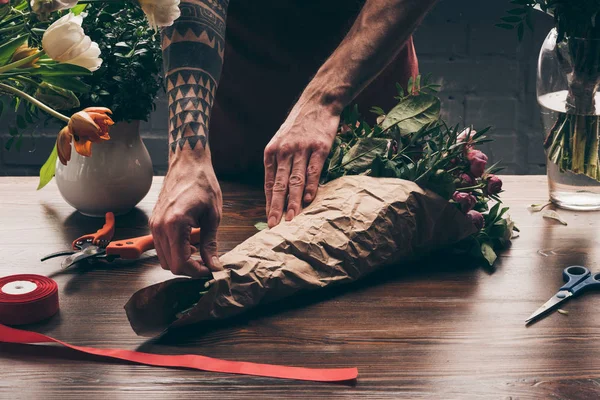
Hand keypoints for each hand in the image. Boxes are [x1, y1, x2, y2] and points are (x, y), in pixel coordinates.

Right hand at [150, 152, 222, 276]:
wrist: (188, 163)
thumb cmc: (203, 184)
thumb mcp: (213, 217)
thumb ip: (210, 244)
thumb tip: (214, 266)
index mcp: (174, 225)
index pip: (180, 264)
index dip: (196, 272)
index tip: (210, 269)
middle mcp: (159, 227)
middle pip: (170, 265)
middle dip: (189, 268)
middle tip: (207, 262)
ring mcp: (154, 224)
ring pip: (164, 258)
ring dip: (181, 260)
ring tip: (200, 249)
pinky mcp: (153, 222)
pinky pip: (161, 246)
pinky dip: (175, 250)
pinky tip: (190, 241)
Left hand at [264, 99, 339, 227]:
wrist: (318, 101)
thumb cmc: (299, 124)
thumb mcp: (281, 140)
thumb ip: (279, 162)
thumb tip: (278, 188)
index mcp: (272, 152)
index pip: (269, 183)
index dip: (269, 202)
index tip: (269, 220)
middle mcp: (284, 151)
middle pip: (279, 185)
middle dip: (276, 207)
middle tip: (274, 225)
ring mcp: (302, 149)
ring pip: (295, 180)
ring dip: (293, 202)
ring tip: (291, 219)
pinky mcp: (320, 147)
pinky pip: (314, 170)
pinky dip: (311, 186)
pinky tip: (310, 200)